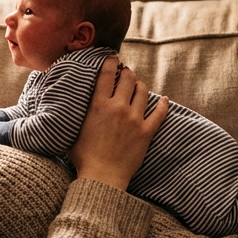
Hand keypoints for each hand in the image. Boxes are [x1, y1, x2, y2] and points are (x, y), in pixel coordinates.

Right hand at [69, 56, 168, 191]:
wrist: (102, 178)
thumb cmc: (83, 158)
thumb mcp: (74, 130)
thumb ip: (78, 115)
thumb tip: (73, 106)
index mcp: (98, 105)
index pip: (106, 75)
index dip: (110, 63)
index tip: (112, 59)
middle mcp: (118, 107)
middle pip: (127, 79)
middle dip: (126, 72)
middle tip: (125, 73)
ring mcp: (134, 119)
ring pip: (142, 91)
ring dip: (140, 85)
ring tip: (137, 86)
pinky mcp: (146, 132)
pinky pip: (159, 113)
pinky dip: (162, 104)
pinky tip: (163, 100)